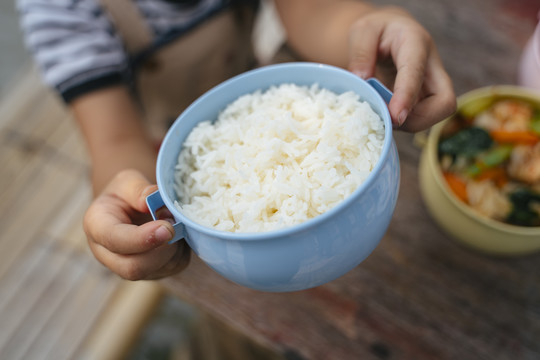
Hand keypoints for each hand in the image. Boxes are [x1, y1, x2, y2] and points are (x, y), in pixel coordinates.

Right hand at [83, 169, 189, 279]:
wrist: (130, 207)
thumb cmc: (127, 193)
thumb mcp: (128, 181)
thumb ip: (139, 190)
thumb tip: (154, 200)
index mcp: (97, 226)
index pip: (115, 241)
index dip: (142, 238)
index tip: (166, 227)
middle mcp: (107, 254)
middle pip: (133, 268)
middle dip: (162, 250)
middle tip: (177, 225)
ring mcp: (128, 268)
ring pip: (158, 269)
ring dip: (175, 247)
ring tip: (177, 222)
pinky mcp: (152, 273)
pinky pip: (173, 268)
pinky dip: (182, 251)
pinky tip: (178, 234)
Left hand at [348, 7, 455, 131]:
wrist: (387, 34)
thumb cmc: (376, 31)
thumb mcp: (362, 31)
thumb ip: (360, 53)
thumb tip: (362, 80)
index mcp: (415, 43)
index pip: (416, 72)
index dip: (407, 96)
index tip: (396, 116)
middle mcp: (431, 66)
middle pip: (444, 102)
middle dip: (418, 119)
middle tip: (388, 119)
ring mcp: (431, 85)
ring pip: (435, 115)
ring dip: (409, 124)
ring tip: (382, 115)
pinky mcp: (425, 98)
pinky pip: (422, 118)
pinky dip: (405, 124)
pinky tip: (386, 116)